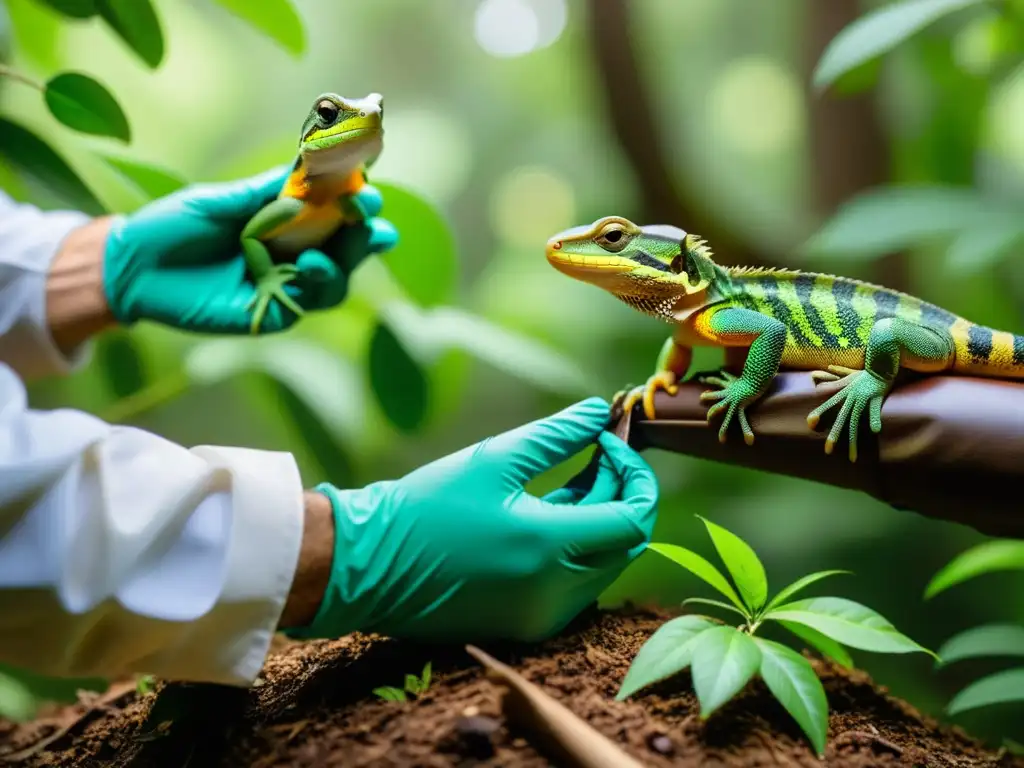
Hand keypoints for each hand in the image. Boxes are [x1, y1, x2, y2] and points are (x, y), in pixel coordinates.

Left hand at [102, 166, 397, 334]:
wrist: (131, 268)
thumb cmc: (171, 226)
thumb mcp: (217, 201)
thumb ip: (261, 192)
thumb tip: (307, 168)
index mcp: (285, 221)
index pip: (334, 212)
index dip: (356, 201)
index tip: (367, 187)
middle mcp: (293, 253)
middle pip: (347, 247)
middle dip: (366, 233)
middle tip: (371, 218)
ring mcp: (286, 285)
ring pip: (337, 279)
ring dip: (346, 262)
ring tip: (329, 248)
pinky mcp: (273, 313)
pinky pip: (309, 302)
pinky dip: (318, 283)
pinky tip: (308, 264)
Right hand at [285, 397, 658, 642]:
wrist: (369, 566)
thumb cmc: (427, 505)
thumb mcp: (494, 459)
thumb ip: (556, 435)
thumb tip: (599, 411)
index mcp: (550, 549)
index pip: (634, 518)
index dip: (634, 475)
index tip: (608, 441)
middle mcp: (555, 594)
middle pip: (625, 544)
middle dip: (620, 494)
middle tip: (597, 453)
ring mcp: (541, 617)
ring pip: (603, 567)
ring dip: (599, 522)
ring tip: (572, 479)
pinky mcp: (525, 627)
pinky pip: (574, 587)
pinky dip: (576, 551)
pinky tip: (549, 515)